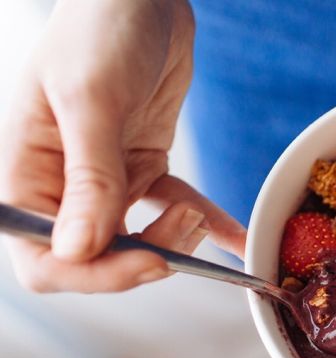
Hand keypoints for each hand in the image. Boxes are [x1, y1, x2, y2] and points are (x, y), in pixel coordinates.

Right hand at [0, 0, 244, 292]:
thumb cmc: (99, 31)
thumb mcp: (91, 101)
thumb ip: (88, 177)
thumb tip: (77, 250)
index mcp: (27, 175)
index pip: (45, 259)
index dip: (94, 275)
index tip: (147, 261)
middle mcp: (62, 185)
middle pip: (97, 257)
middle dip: (143, 257)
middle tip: (184, 231)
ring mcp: (105, 179)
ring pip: (137, 239)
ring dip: (175, 241)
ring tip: (199, 219)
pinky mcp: (143, 165)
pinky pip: (173, 205)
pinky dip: (204, 221)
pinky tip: (233, 238)